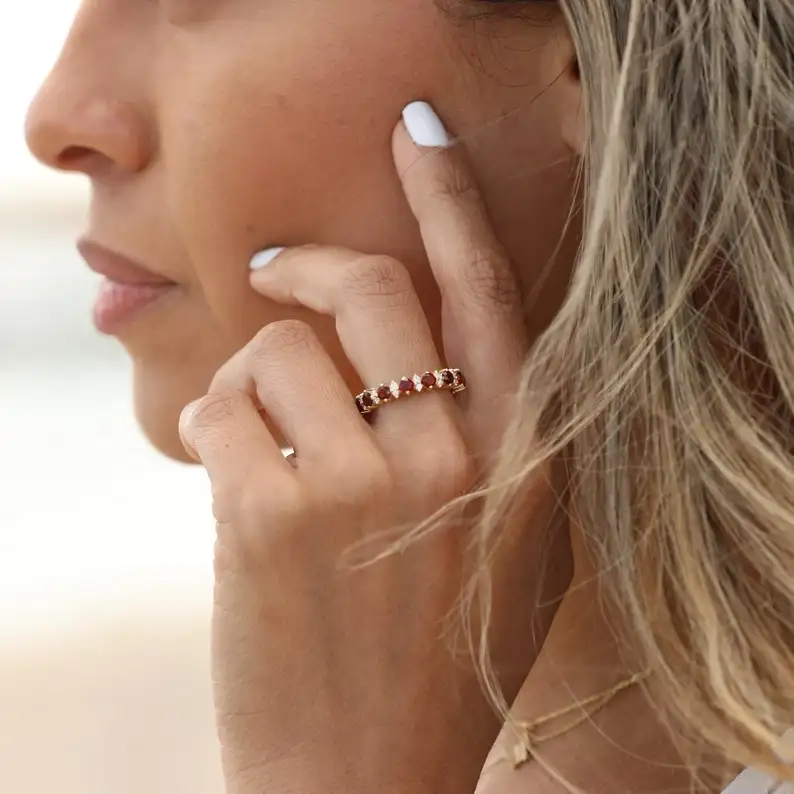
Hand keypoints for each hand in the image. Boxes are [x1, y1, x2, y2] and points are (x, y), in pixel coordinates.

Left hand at [180, 107, 561, 793]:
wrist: (368, 778)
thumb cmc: (433, 656)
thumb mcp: (504, 543)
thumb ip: (484, 437)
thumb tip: (408, 335)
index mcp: (521, 460)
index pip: (487, 289)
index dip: (449, 199)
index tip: (413, 133)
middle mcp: (454, 459)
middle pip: (373, 289)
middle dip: (313, 265)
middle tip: (278, 270)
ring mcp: (364, 488)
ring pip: (278, 348)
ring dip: (252, 376)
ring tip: (260, 434)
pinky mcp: (272, 519)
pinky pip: (220, 409)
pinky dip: (212, 427)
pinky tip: (233, 481)